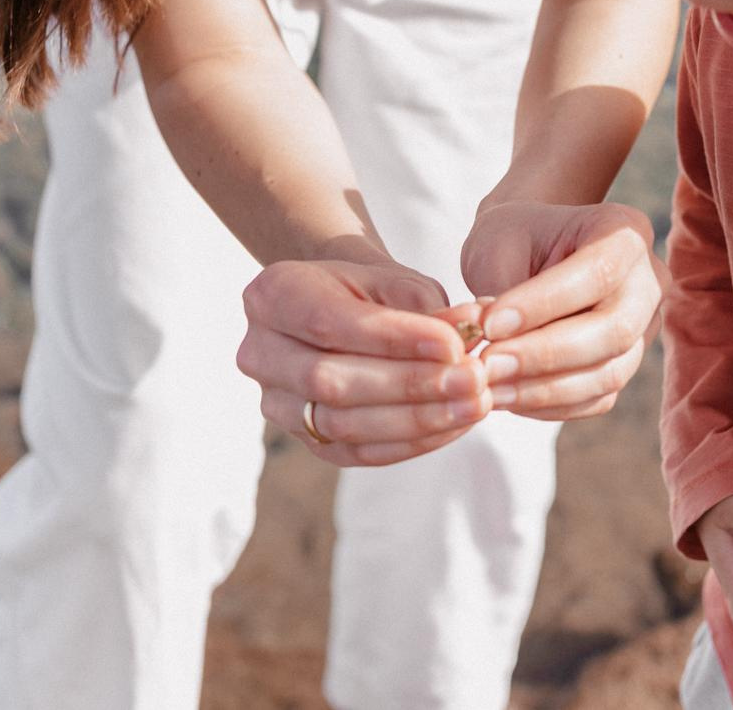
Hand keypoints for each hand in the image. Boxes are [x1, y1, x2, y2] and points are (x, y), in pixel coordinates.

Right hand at [236, 236, 488, 466]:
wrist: (346, 310)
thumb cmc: (373, 289)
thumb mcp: (395, 280)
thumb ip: (425, 307)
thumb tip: (468, 333)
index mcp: (273, 295)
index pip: (329, 322)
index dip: (393, 338)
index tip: (454, 343)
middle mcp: (260, 352)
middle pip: (330, 381)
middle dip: (409, 384)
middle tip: (473, 380)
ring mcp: (275, 402)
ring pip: (342, 423)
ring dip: (416, 419)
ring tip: (473, 404)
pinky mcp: (304, 439)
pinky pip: (356, 452)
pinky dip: (410, 442)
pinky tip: (454, 426)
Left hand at [458, 200, 665, 419]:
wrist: (527, 250)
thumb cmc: (512, 239)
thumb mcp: (498, 244)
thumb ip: (501, 290)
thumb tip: (491, 340)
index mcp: (625, 232)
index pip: (598, 273)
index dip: (544, 305)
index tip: (489, 324)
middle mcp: (648, 281)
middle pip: (615, 329)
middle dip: (546, 354)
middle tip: (487, 365)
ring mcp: (644, 328)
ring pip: (609, 373)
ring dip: (544, 389)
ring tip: (490, 387)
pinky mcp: (626, 365)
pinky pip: (597, 399)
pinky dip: (550, 405)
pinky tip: (509, 396)